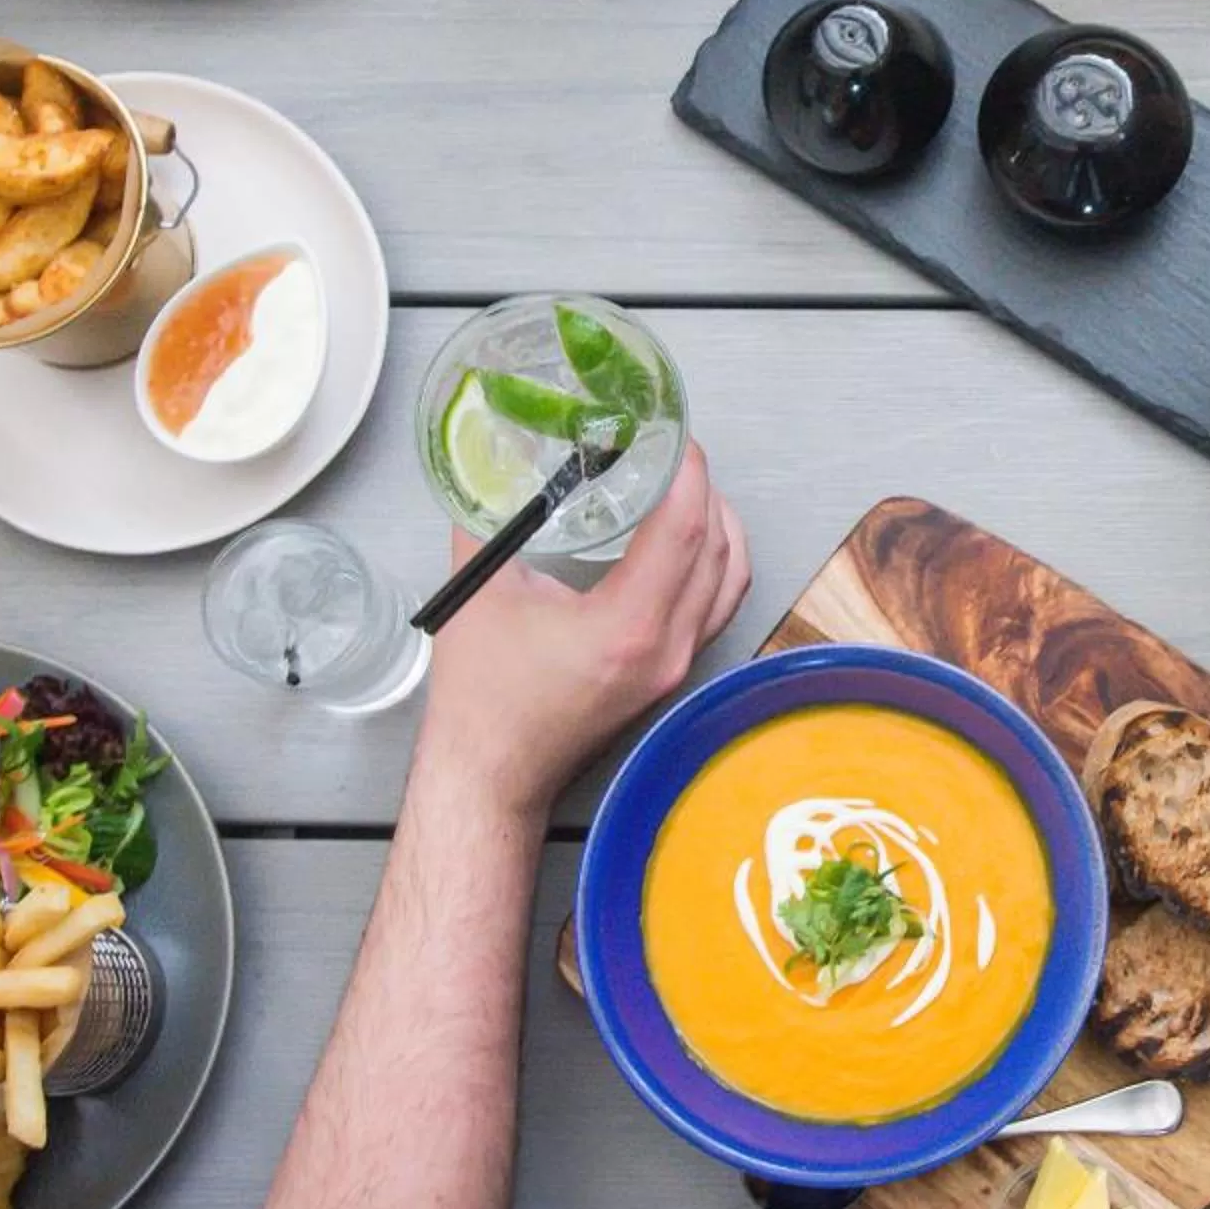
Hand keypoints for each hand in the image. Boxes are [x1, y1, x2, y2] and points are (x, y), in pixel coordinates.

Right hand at [418, 440, 750, 818]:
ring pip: (730, 582)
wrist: (491, 774)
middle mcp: (666, 649)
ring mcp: (675, 668)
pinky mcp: (670, 678)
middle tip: (675, 451)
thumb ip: (491, 518)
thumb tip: (498, 464)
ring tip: (687, 487)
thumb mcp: (480, 592)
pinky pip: (717, 609)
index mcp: (627, 627)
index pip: (685, 528)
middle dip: (705, 489)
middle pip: (718, 549)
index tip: (673, 434)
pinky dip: (714, 566)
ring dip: (720, 527)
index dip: (688, 471)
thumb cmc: (483, 699)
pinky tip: (686, 544)